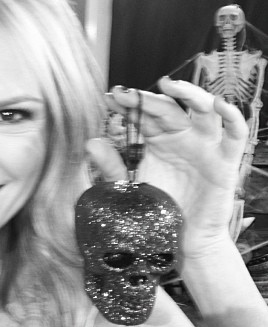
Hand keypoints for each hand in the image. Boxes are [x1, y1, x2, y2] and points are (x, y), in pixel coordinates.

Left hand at [89, 77, 247, 253]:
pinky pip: (235, 134)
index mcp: (159, 140)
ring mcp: (206, 147)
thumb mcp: (130, 187)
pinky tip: (218, 104)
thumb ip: (112, 166)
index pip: (145, 115)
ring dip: (189, 94)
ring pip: (204, 111)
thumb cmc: (157, 211)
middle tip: (127, 93)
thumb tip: (90, 142)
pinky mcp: (225, 162)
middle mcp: (183, 138)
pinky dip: (231, 117)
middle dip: (148, 99)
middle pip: (169, 109)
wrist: (180, 241)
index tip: (109, 98)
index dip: (129, 104)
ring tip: (169, 85)